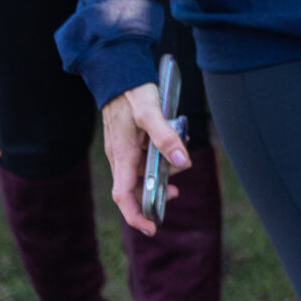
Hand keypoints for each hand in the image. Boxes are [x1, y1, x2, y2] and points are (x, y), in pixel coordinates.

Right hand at [102, 80, 188, 234]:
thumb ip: (166, 137)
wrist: (119, 73)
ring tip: (180, 165)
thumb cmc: (132, 92)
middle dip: (153, 196)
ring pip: (141, 174)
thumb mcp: (152, 112)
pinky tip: (174, 151)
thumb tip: (182, 162)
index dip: (135, 214)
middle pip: (134, 189)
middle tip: (174, 192)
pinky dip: (159, 162)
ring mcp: (124, 150)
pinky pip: (144, 160)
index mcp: (121, 155)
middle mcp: (120, 157)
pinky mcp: (130, 142)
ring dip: (161, 176)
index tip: (151, 227)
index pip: (123, 195)